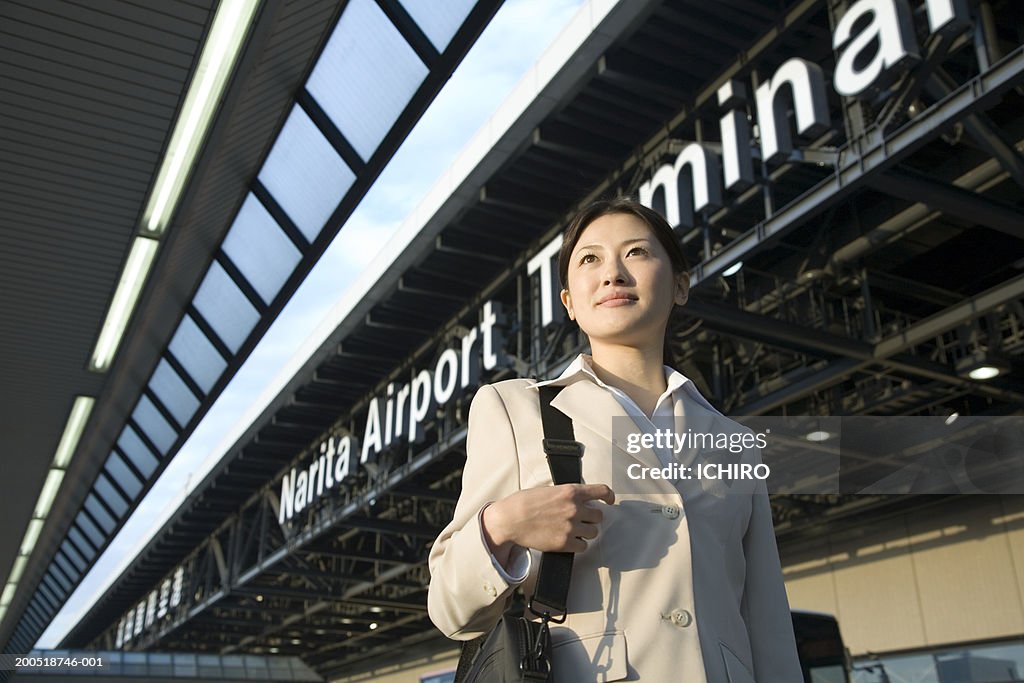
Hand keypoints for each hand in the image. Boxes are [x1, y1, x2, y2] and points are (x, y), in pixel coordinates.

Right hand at [481, 484, 614, 564]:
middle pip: (598, 516)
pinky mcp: (565, 543)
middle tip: (580, 519)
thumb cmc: (524, 503)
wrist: (510, 520)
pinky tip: (568, 540)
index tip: (609, 501)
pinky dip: (578, 544)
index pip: (602, 491)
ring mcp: (571, 526)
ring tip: (572, 531)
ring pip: (593, 532)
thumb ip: (566, 494)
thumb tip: (578, 499)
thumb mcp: (548, 490)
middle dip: (590, 518)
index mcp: (571, 491)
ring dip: (585, 532)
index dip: (609, 496)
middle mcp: (575, 508)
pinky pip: (583, 546)